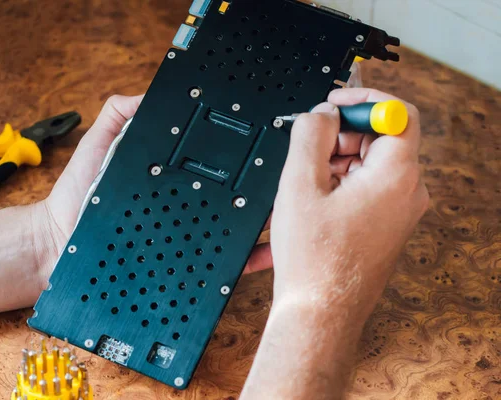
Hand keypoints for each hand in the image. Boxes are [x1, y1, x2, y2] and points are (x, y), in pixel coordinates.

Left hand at [32, 95, 271, 286]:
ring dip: (264, 219)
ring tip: (288, 207)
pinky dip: (249, 258)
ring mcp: (187, 234)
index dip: (239, 158)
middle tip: (290, 176)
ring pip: (235, 228)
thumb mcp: (98, 146)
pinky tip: (270, 249)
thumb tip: (148, 94)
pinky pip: (222, 263)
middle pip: (234, 197)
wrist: (60, 243)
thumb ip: (119, 118)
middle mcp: (186, 206)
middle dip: (263, 189)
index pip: (214, 166)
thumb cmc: (79, 197)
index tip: (264, 145)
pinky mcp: (184, 262)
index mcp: (172, 180)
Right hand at [270, 88, 428, 317]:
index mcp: (396, 176)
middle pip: (379, 141)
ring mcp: (396, 213)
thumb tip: (320, 113)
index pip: (398, 114)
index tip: (335, 102)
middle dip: (339, 138)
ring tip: (298, 188)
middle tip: (307, 150)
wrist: (319, 316)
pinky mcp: (383, 228)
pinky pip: (360, 194)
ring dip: (331, 167)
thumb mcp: (301, 184)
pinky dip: (331, 191)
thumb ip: (310, 135)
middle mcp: (406, 193)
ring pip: (366, 168)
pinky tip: (300, 209)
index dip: (364, 100)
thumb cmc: (314, 261)